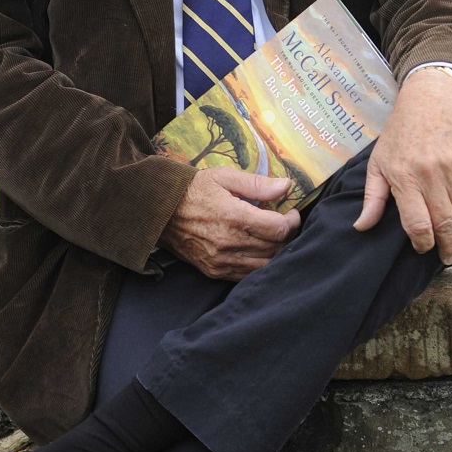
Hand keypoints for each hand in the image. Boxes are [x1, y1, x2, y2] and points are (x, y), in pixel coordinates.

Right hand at [159, 168, 300, 280]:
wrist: (160, 211)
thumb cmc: (194, 190)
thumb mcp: (224, 177)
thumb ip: (257, 183)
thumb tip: (286, 185)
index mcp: (234, 216)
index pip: (279, 229)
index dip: (292, 221)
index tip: (290, 212)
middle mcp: (229, 242)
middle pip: (276, 248)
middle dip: (285, 235)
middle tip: (281, 222)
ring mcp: (222, 260)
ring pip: (265, 265)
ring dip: (274, 251)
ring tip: (269, 236)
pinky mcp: (215, 271)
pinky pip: (247, 275)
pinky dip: (258, 264)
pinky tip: (255, 249)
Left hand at [353, 66, 451, 264]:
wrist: (430, 97)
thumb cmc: (400, 133)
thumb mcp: (378, 162)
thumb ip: (373, 198)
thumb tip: (361, 227)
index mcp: (403, 176)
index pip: (417, 223)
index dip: (422, 243)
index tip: (423, 249)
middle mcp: (429, 174)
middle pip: (444, 223)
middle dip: (447, 247)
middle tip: (447, 258)